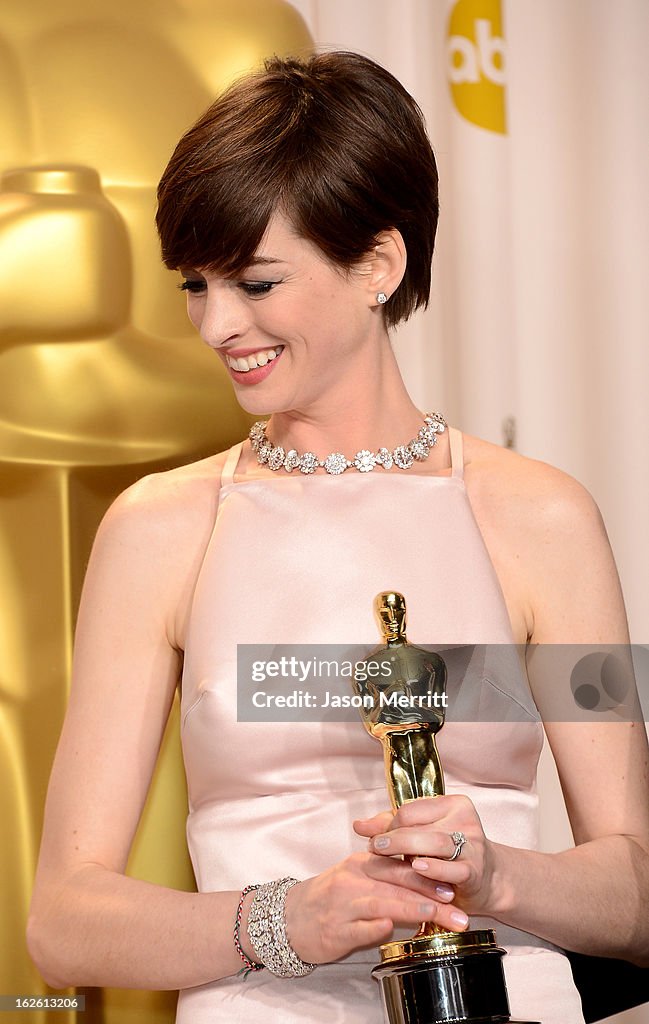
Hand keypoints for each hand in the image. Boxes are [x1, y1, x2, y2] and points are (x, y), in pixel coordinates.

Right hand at [282, 850, 468, 964]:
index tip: (455, 883)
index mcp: (362, 864)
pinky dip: (374, 927)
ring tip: (434, 913)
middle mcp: (354, 879)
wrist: (288, 919)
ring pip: (381, 902)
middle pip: (397, 883)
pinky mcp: (335, 930)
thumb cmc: (330, 900)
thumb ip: (389, 878)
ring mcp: (343, 904)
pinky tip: (390, 928)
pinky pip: (358, 927)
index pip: (401, 865)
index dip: (429, 874)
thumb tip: (427, 884)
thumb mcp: (358, 879)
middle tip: (457, 906)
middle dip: (431, 894)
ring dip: (409, 906)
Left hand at [354, 795, 496, 916]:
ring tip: (386, 856)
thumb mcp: (424, 834)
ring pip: (433, 843)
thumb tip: (358, 825)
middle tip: (374, 849)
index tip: (376, 838)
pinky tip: (417, 869)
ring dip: (405, 850)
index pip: (410, 809)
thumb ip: (392, 827)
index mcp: (452, 804)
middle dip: (391, 838)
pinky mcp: (475, 870)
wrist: (489, 880)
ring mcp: (473, 845)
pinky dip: (433, 869)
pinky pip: (452, 868)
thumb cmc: (450, 855)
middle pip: (418, 825)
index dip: (389, 825)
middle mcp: (464, 820)